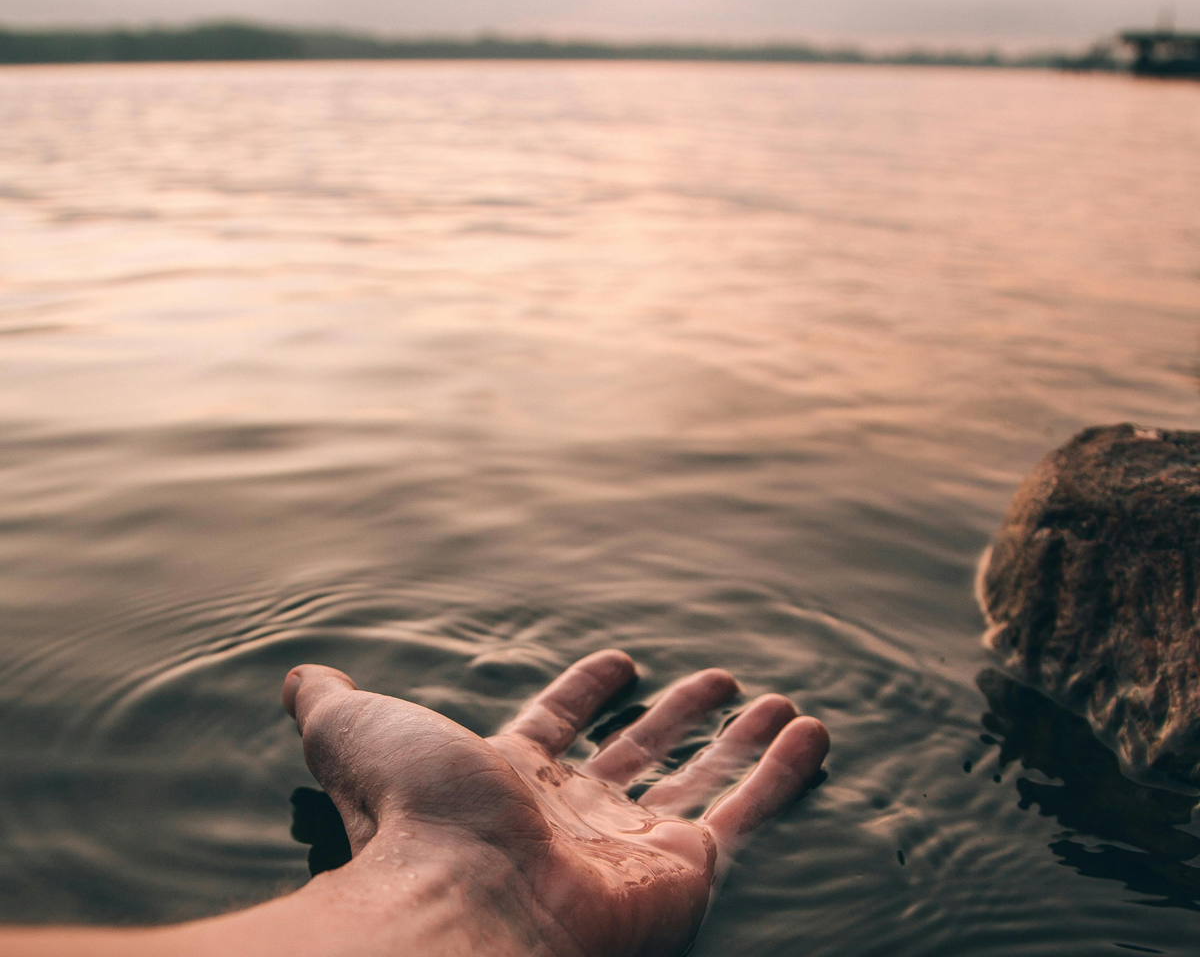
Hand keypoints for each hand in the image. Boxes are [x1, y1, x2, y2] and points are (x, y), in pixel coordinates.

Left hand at [283, 650, 828, 956]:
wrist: (462, 900)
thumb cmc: (413, 815)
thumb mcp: (360, 732)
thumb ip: (333, 706)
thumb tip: (300, 677)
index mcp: (512, 779)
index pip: (560, 725)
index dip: (587, 692)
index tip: (619, 662)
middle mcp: (578, 815)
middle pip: (643, 753)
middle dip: (681, 716)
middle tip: (718, 679)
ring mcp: (635, 843)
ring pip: (704, 778)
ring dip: (742, 739)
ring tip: (777, 700)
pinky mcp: (685, 869)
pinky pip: (747, 811)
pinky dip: (781, 771)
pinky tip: (810, 731)